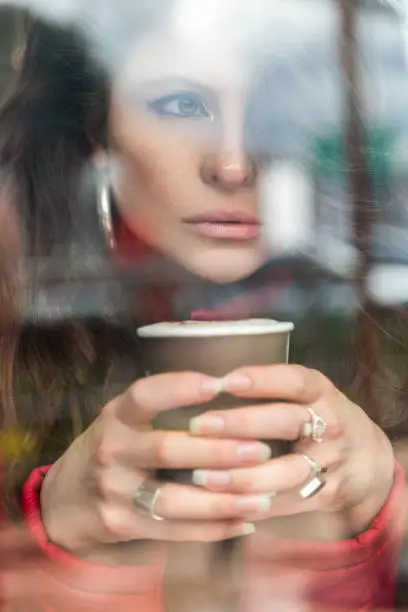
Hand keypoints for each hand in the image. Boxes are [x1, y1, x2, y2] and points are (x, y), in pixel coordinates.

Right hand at [40, 372, 273, 554]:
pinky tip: (245, 523)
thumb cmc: (112, 448)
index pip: (145, 395)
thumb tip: (226, 388)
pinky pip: (174, 530)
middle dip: (218, 451)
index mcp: (116, 416)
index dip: (180, 388)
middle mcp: (113, 451)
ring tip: (263, 497)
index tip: (219, 384)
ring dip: (223, 500)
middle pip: (168, 450)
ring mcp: (115, 491)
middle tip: (263, 450)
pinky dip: (212, 529)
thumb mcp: (124, 419)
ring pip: (174, 499)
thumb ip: (161, 406)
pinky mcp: (123, 524)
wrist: (67, 500)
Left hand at [188, 365, 394, 533]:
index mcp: (321, 392)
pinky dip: (252, 504)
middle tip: (199, 426)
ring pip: (285, 471)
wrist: (366, 461)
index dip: (262, 380)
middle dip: (240, 424)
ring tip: (202, 475)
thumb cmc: (320, 417)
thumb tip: (208, 385)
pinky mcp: (325, 494)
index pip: (295, 381)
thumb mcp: (308, 394)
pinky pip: (286, 502)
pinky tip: (220, 503)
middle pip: (285, 421)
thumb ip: (271, 388)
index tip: (226, 381)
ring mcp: (329, 461)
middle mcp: (329, 423)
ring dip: (242, 475)